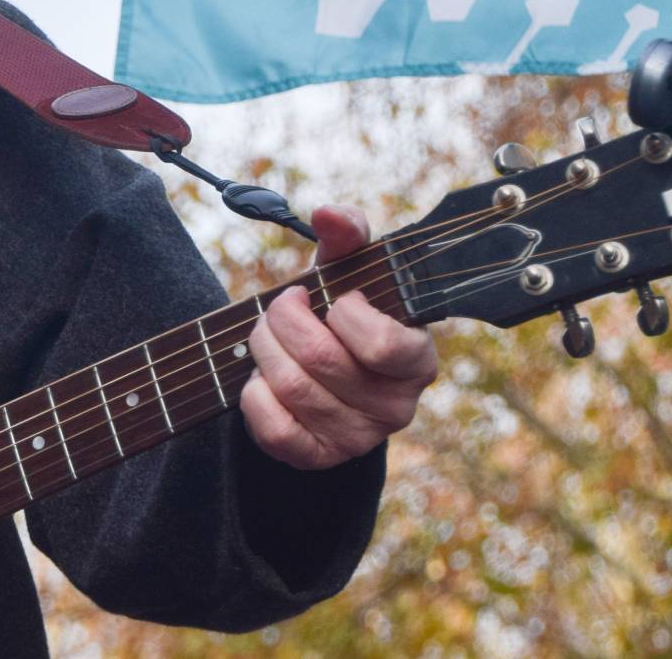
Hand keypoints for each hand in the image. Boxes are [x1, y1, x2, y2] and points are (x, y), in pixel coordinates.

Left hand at [239, 205, 437, 468]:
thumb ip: (347, 236)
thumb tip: (329, 214)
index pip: (385, 344)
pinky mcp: (317, 457)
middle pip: (321, 360)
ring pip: (292, 388)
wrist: (321, 371)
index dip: (344, 312)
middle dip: (283, 321)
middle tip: (279, 307)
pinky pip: (274, 429)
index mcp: (416, 361)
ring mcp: (357, 438)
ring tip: (267, 336)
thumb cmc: (339, 314)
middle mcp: (396, 408)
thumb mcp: (347, 272)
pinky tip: (261, 378)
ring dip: (264, 350)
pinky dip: (255, 394)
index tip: (330, 296)